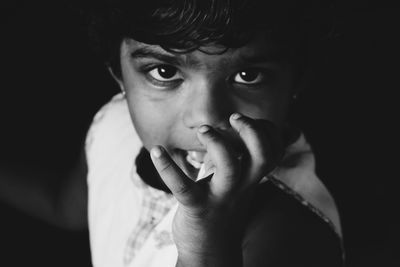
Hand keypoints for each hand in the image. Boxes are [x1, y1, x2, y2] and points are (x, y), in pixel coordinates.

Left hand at [150, 113, 282, 265]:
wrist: (211, 252)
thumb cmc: (224, 209)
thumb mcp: (240, 184)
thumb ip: (246, 160)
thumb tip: (259, 139)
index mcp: (250, 179)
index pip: (273, 152)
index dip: (267, 131)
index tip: (248, 121)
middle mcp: (241, 186)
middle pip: (262, 156)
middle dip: (252, 131)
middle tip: (234, 117)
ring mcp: (219, 196)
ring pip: (229, 167)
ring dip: (217, 142)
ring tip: (203, 130)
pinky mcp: (196, 207)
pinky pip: (182, 187)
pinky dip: (167, 167)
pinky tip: (156, 150)